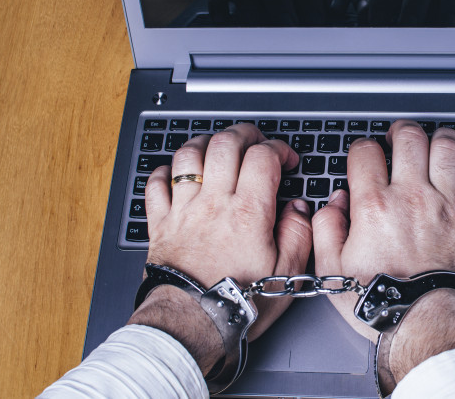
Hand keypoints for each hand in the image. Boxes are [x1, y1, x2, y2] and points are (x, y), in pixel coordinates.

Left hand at [129, 124, 312, 369]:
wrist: (193, 321)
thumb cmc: (239, 301)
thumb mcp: (287, 272)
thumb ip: (298, 233)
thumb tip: (299, 208)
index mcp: (248, 212)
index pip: (263, 156)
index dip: (279, 149)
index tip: (286, 159)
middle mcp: (214, 203)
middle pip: (225, 144)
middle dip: (245, 134)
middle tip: (255, 140)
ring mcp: (184, 210)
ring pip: (189, 155)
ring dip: (206, 143)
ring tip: (218, 146)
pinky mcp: (161, 223)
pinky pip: (156, 184)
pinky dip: (166, 171)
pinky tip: (178, 173)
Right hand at [312, 120, 454, 388]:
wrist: (424, 321)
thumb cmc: (381, 301)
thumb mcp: (333, 268)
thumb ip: (327, 227)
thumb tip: (333, 204)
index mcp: (374, 205)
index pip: (365, 151)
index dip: (362, 148)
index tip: (364, 156)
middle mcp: (412, 196)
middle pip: (410, 137)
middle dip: (401, 131)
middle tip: (399, 137)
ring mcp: (446, 205)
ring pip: (448, 149)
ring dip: (442, 138)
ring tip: (437, 140)